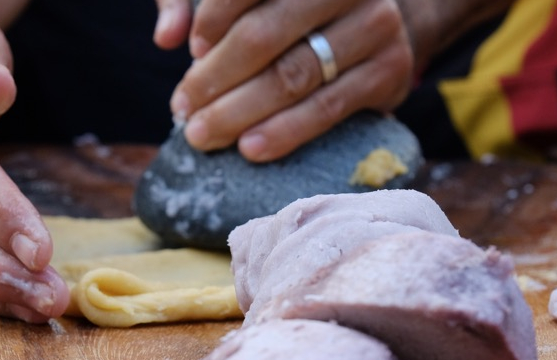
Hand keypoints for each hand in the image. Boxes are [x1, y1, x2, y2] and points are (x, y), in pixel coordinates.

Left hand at [154, 0, 414, 161]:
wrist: (374, 26)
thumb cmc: (292, 8)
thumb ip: (193, 2)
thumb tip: (165, 36)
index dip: (214, 18)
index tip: (191, 51)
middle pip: (266, 35)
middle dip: (216, 78)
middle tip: (182, 109)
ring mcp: (377, 26)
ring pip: (294, 76)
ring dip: (240, 112)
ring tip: (203, 134)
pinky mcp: (391, 71)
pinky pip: (328, 107)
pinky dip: (284, 131)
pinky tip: (250, 148)